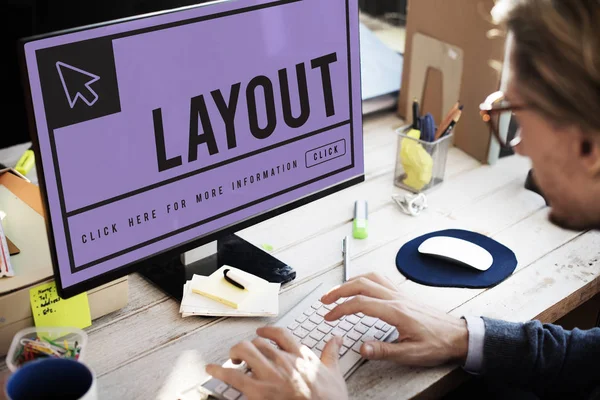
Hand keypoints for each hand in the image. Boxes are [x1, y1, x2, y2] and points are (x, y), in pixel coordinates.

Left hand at [206, 326, 347, 399]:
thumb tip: (336, 339)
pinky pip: (233, 376)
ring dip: (235, 353)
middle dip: (249, 346)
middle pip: (258, 342)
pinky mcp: (258, 391)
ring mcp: (270, 375)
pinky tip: (211, 369)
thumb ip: (331, 353)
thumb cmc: (329, 399)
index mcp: (300, 355)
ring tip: (232, 359)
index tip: (262, 332)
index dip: (267, 331)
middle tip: (245, 353)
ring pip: (245, 351)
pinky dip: (219, 371)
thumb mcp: (334, 374)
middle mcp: (283, 361)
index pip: (280, 334)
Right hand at [320, 272, 467, 366]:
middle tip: (325, 300)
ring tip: (337, 291)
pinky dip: (364, 279)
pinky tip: (361, 286)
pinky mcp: (403, 294)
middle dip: (339, 290)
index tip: (329, 316)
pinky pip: (380, 279)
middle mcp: (396, 298)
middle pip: (361, 284)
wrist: (458, 335)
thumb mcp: (411, 354)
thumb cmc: (438, 343)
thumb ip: (384, 350)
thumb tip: (362, 348)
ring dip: (350, 282)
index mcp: (395, 311)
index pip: (360, 303)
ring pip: (370, 278)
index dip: (341, 309)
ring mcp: (400, 293)